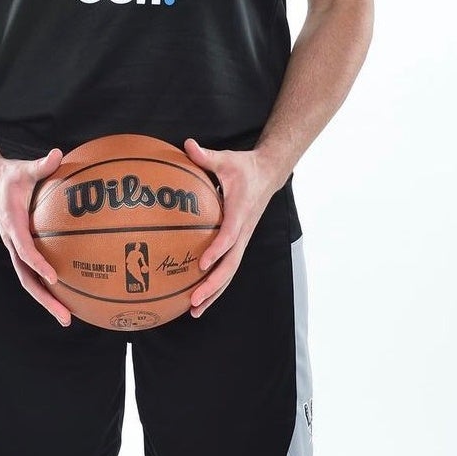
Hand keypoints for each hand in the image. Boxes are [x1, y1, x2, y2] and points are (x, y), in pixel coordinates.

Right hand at [0, 147, 71, 327]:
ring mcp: (15, 249)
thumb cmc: (10, 175)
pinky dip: (47, 287)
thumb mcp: (24, 168)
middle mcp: (12, 242)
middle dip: (45, 299)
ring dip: (47, 300)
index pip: (23, 249)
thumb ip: (41, 164)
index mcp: (12, 224)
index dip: (38, 263)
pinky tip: (68, 295)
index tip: (54, 277)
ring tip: (68, 317)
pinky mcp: (20, 250)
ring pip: (29, 281)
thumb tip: (57, 154)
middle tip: (66, 317)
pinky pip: (33, 273)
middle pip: (26, 278)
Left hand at [183, 138, 278, 317]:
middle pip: (230, 265)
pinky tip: (198, 299)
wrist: (268, 174)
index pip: (229, 236)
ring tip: (194, 310)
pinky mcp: (239, 243)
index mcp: (240, 212)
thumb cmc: (244, 167)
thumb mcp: (226, 159)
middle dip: (212, 285)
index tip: (201, 264)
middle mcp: (243, 232)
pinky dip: (215, 285)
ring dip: (213, 293)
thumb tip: (188, 145)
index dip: (217, 251)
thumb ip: (206, 155)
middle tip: (194, 300)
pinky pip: (227, 268)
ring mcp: (242, 240)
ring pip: (229, 272)